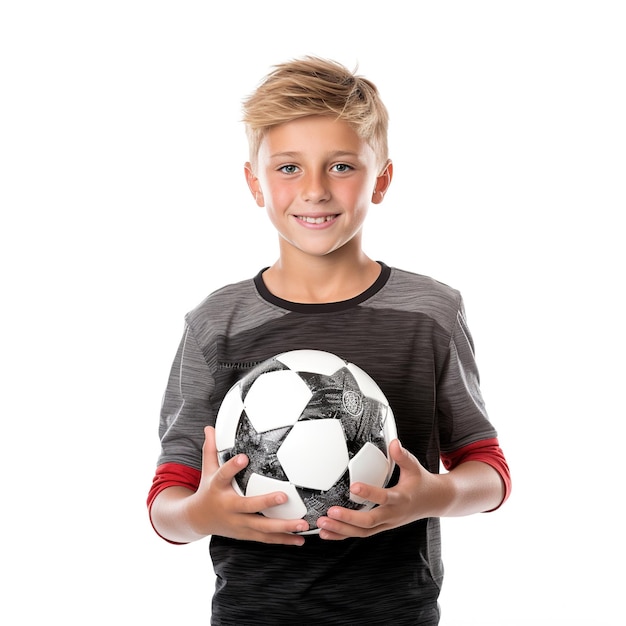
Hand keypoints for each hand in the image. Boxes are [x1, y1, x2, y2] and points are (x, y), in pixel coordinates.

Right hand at [185, 426, 308, 544]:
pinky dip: (283, 539)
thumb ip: (212, 448)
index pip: (223, 475)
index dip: (232, 467)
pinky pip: (266, 538)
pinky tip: (301, 539)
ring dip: (282, 527)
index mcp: (218, 488)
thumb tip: (209, 426)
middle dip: (265, 502)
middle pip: (247, 506)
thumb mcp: (207, 469)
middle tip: (284, 496)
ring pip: (261, 527)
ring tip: (302, 523)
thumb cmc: (208, 488)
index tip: (244, 457)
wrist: (197, 520)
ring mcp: (238, 523)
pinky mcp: (245, 534)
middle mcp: (228, 507)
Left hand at [316, 439, 441, 539]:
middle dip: (348, 519)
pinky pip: (360, 534)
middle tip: (330, 512)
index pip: (384, 497)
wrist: (434, 502)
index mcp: (401, 498)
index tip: (353, 486)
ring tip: (322, 525)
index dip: (369, 493)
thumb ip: (402, 456)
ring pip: (362, 532)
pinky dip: (343, 535)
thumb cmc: (421, 483)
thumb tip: (394, 443)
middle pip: (369, 522)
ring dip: (341, 530)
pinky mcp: (380, 527)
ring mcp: (386, 524)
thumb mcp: (414, 467)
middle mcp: (393, 515)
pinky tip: (327, 533)